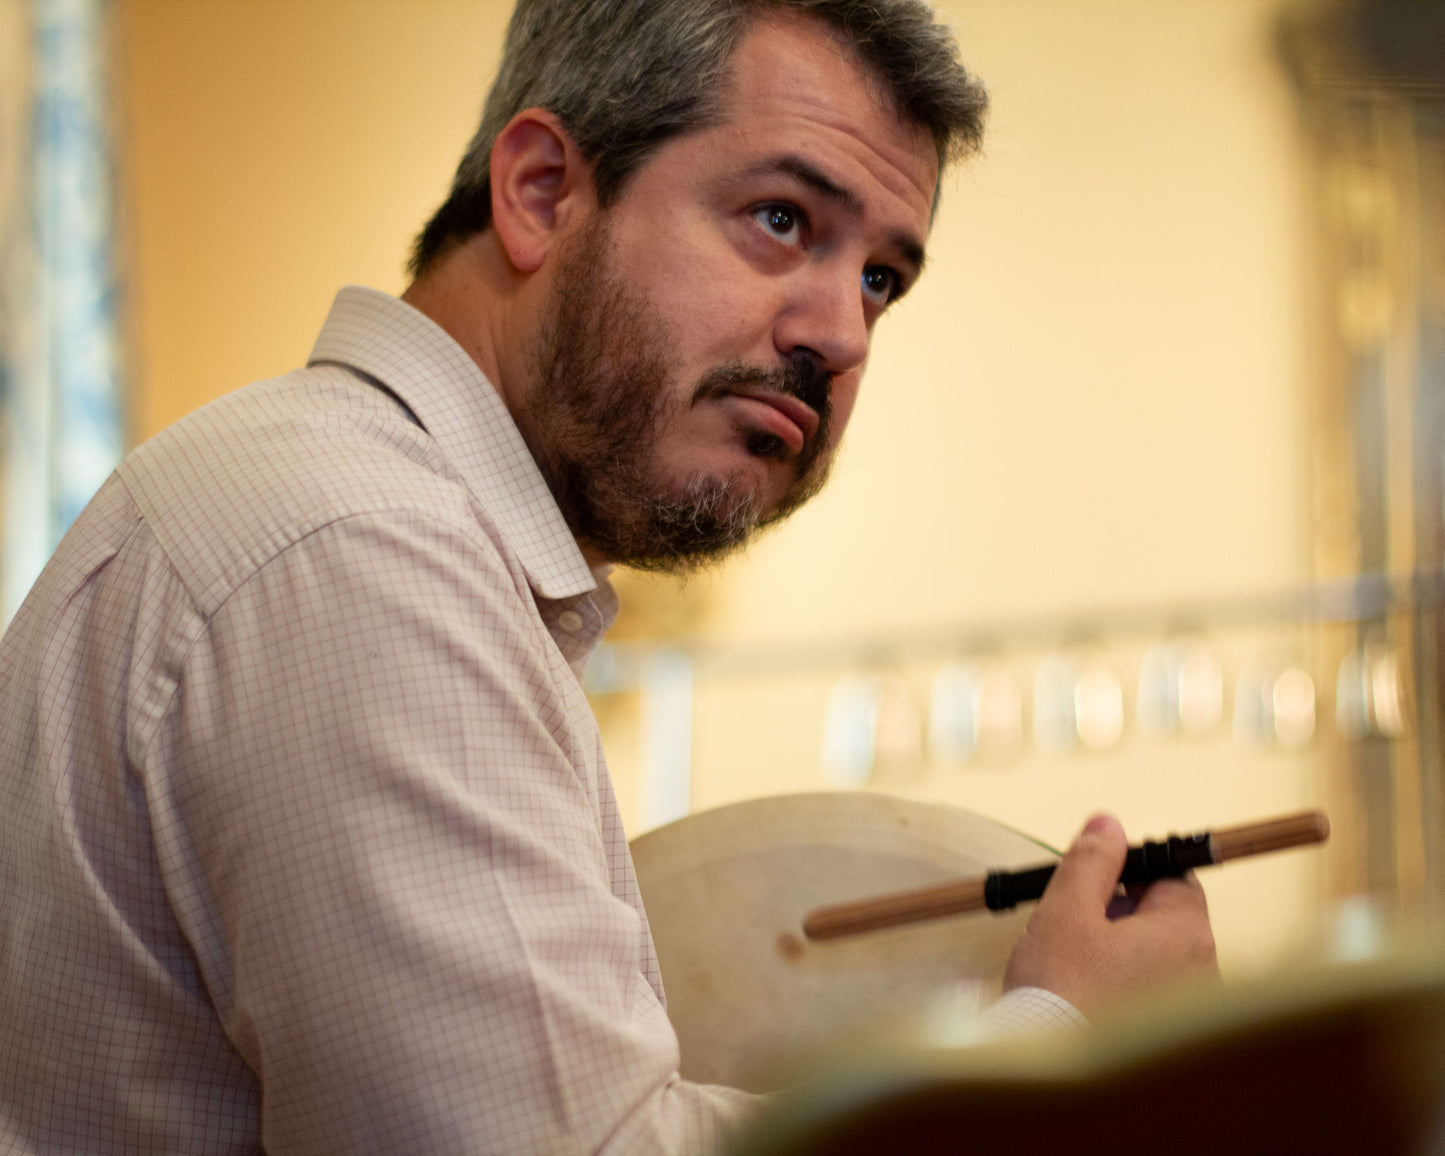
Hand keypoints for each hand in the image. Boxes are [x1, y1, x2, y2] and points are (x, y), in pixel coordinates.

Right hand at [1003, 813, 1218, 1017]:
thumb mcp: (1065, 910)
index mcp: (1186, 936)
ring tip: (1072, 957)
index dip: (1132, 869)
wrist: (1044, 1067)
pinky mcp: (1167, 1033)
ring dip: (1117, 944)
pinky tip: (1083, 988)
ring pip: (1155, 953)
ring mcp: (1187, 1007)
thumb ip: (1091, 861)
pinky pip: (1149, 989)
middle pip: (1166, 916)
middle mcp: (1202, 972)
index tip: (1095, 876)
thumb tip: (1109, 824)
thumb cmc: (1058, 990)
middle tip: (1074, 917)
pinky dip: (1119, 980)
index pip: (1176, 876)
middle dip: (1120, 908)